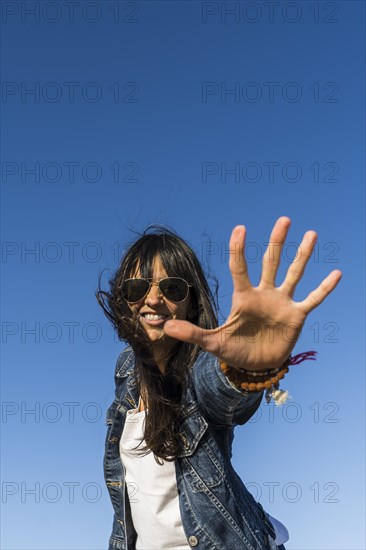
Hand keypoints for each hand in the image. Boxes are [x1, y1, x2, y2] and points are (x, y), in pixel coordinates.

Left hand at [164, 217, 341, 370]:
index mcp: (244, 297)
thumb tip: (166, 327)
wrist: (255, 366)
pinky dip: (324, 288)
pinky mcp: (296, 316)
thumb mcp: (213, 342)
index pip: (240, 268)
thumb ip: (192, 333)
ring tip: (312, 233)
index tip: (240, 228)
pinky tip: (336, 273)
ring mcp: (282, 303)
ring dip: (302, 255)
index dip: (239, 249)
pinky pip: (313, 299)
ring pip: (294, 273)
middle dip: (277, 241)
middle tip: (284, 219)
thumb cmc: (233, 351)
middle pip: (271, 262)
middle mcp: (264, 294)